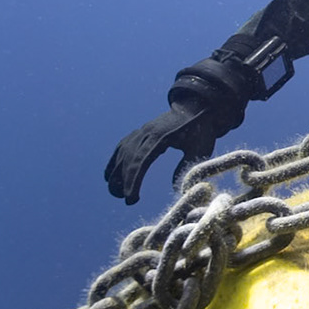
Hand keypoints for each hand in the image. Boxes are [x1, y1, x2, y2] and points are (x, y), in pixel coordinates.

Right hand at [103, 97, 222, 205]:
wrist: (195, 107)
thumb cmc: (200, 129)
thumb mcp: (199, 148)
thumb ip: (186, 166)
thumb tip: (174, 188)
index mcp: (160, 137)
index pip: (141, 160)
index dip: (133, 180)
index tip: (130, 197)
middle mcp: (146, 133)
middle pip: (128, 158)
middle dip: (124, 181)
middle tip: (127, 201)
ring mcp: (141, 131)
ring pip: (122, 153)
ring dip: (116, 174)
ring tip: (117, 194)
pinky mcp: (140, 132)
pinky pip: (122, 147)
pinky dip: (113, 161)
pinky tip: (109, 176)